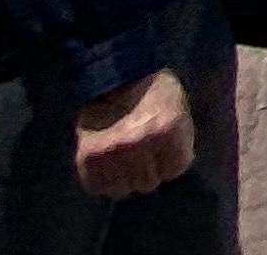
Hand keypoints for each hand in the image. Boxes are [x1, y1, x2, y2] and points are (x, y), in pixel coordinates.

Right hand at [73, 69, 193, 196]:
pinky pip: (96, 186)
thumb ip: (178, 144)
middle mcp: (139, 143)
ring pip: (123, 189)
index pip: (174, 171)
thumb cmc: (155, 94)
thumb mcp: (179, 112)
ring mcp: (112, 151)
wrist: (117, 78)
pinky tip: (108, 166)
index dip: (170, 164)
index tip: (164, 154)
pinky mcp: (87, 156)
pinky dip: (102, 181)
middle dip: (149, 172)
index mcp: (167, 130)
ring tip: (124, 161)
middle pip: (148, 183)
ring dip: (125, 179)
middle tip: (142, 156)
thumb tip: (170, 174)